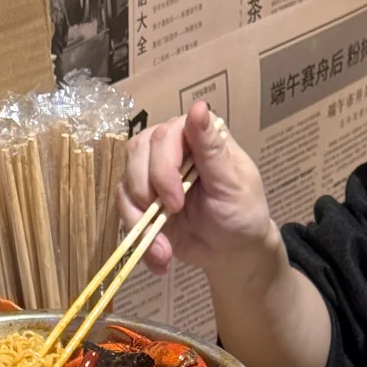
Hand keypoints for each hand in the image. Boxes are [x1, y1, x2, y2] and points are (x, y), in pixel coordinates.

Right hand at [117, 100, 276, 276]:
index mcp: (194, 136)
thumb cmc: (242, 212)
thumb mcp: (232, 183)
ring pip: (125, 184)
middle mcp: (169, 150)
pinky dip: (139, 240)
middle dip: (147, 190)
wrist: (233, 251)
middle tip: (172, 215)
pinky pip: (125, 213)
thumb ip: (211, 149)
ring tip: (163, 250)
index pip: (164, 134)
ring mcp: (152, 177)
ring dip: (139, 221)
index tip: (176, 200)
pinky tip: (160, 259)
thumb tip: (198, 107)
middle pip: (136, 153)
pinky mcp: (142, 204)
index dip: (162, 166)